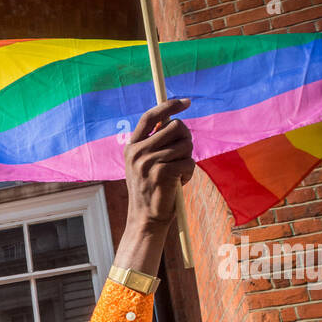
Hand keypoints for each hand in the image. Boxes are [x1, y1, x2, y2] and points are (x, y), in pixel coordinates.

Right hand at [124, 98, 194, 227]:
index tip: (186, 101)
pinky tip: (179, 183)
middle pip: (176, 126)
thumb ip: (155, 143)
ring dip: (187, 159)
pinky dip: (189, 173)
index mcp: (132, 147)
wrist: (146, 219)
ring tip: (177, 174)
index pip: (150, 116)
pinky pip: (189, 162)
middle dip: (186, 139)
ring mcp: (148, 162)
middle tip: (182, 155)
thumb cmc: (152, 190)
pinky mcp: (162, 173)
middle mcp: (137, 152)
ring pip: (185, 144)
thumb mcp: (146, 163)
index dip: (169, 105)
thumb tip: (175, 120)